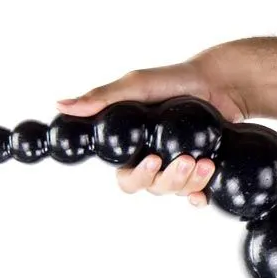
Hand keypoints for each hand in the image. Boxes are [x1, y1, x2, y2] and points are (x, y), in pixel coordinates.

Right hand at [56, 54, 245, 206]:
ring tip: (205, 162)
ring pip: (177, 191)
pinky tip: (206, 189)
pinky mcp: (200, 172)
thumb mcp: (136, 86)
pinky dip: (201, 196)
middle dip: (171, 178)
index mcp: (134, 148)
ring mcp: (177, 168)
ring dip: (191, 181)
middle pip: (153, 188)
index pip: (126, 178)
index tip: (153, 160)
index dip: (139, 176)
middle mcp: (154, 161)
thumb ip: (101, 99)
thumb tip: (61, 105)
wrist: (215, 82)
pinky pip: (197, 195)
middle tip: (187, 160)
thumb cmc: (172, 81)